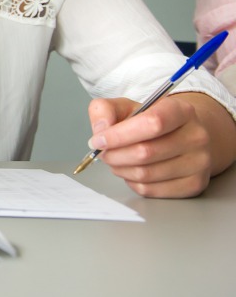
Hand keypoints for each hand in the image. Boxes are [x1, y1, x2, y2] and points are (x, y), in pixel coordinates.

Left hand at [87, 95, 215, 197]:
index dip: (119, 135)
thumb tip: (100, 130)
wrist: (183, 137)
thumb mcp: (126, 106)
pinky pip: (151, 190)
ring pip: (146, 174)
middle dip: (114, 154)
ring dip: (120, 169)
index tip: (98, 140)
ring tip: (115, 160)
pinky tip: (130, 171)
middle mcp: (196, 136)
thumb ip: (104, 110)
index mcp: (181, 110)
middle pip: (145, 152)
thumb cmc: (150, 122)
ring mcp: (199, 162)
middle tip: (103, 152)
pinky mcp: (194, 184)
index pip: (152, 123)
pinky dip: (131, 182)